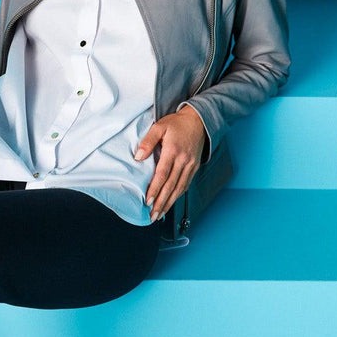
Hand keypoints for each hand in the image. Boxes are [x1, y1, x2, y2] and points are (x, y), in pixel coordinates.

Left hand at [134, 107, 206, 221]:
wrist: (198, 120)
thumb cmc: (176, 123)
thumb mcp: (159, 126)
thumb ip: (148, 141)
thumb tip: (138, 157)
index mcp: (173, 151)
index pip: (163, 175)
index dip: (155, 189)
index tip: (148, 201)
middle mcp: (184, 161)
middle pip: (171, 186)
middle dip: (161, 202)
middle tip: (153, 215)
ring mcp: (191, 165)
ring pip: (179, 188)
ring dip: (169, 202)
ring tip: (160, 214)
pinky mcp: (195, 167)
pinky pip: (186, 184)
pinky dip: (178, 195)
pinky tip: (171, 202)